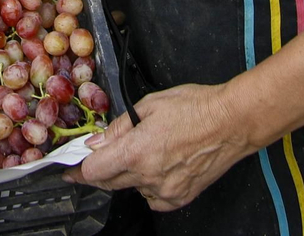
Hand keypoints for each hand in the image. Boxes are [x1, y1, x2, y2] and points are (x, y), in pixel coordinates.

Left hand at [64, 82, 255, 211]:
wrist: (232, 122)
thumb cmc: (196, 107)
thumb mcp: (149, 105)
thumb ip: (118, 127)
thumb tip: (96, 141)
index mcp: (137, 151)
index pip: (94, 170)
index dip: (79, 168)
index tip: (71, 168)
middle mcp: (148, 175)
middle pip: (109, 182)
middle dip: (100, 171)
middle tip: (101, 157)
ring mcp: (165, 190)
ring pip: (131, 188)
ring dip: (128, 175)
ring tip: (144, 152)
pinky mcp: (180, 197)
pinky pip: (152, 197)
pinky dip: (148, 185)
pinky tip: (157, 166)